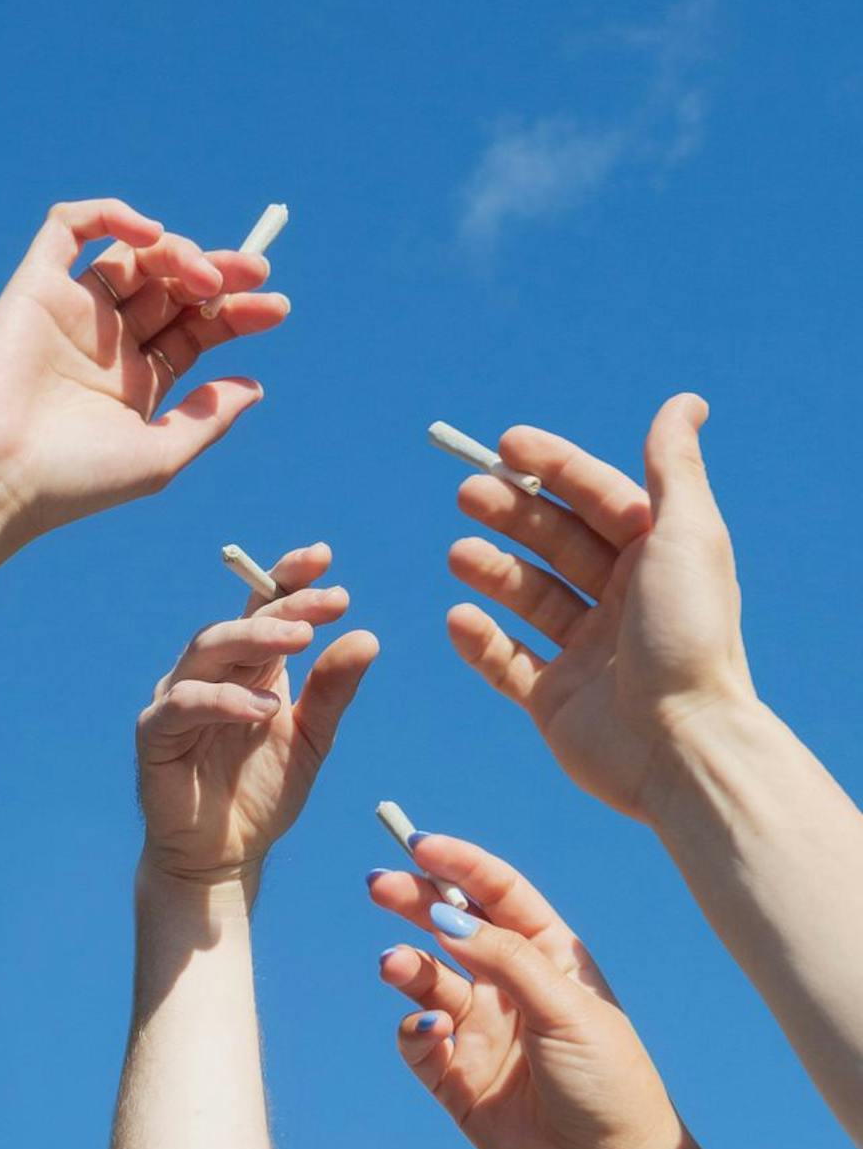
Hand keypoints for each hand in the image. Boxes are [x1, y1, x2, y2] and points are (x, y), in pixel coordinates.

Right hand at [0, 198, 289, 541]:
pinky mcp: (34, 287)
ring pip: (135, 256)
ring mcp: (73, 313)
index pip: (197, 331)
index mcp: (139, 384)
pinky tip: (147, 231)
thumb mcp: (161, 455)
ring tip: (205, 277)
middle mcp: (109, 345)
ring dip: (178, 251)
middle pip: (174, 289)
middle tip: (255, 272)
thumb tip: (254, 386)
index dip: (239, 314)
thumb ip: (207, 417)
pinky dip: (108, 214)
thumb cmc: (75, 479)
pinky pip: (68, 229)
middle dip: (219, 276)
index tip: (276, 306)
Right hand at [137, 543, 378, 882]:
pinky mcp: (155, 733)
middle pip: (242, 623)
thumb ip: (331, 691)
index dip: (289, 576)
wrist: (224, 856)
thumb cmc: (263, 792)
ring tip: (301, 642)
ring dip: (255, 640)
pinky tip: (262, 708)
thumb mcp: (311, 739)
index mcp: (251, 665)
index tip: (325, 557)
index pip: (266, 606)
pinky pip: (184, 704)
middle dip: (285, 607)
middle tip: (328, 603)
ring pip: (208, 650)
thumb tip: (367, 636)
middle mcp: (212, 671)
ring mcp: (179, 698)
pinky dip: (223, 700)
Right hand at [368, 834, 680, 1148]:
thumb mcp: (565, 1007)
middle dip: (415, 901)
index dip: (460, 864)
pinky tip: (431, 1032)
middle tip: (378, 884)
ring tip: (394, 965)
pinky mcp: (457, 1075)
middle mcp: (509, 984)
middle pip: (451, 925)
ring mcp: (482, 1028)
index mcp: (547, 955)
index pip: (498, 892)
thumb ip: (504, 958)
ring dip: (407, 965)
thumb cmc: (608, 1081)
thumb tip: (445, 916)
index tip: (419, 844)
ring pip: (427, 978)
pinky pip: (418, 1037)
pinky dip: (414, 1027)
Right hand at [446, 393, 755, 819]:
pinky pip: (507, 663)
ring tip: (458, 555)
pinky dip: (480, 641)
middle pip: (555, 541)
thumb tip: (686, 401)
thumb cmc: (688, 637)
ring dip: (492, 570)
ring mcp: (586, 653)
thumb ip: (673, 468)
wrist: (682, 747)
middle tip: (468, 495)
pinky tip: (459, 618)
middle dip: (511, 513)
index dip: (553, 465)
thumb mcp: (686, 536)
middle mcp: (622, 602)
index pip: (596, 497)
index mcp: (656, 559)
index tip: (505, 443)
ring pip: (528, 597)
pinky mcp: (555, 701)